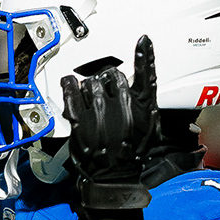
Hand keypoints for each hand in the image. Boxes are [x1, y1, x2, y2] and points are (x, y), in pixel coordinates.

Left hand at [62, 35, 159, 214]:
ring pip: (90, 82)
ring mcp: (100, 114)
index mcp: (142, 110)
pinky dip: (69, 85)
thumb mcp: (149, 129)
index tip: (143, 41)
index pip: (147, 77)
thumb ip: (145, 104)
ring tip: (91, 101)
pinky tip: (70, 84)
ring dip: (89, 88)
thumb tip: (140, 85)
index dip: (146, 57)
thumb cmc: (131, 154)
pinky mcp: (80, 121)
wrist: (114, 178)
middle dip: (107, 81)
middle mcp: (123, 109)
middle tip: (104, 94)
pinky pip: (72, 92)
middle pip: (112, 75)